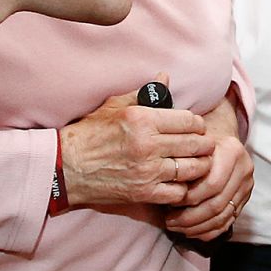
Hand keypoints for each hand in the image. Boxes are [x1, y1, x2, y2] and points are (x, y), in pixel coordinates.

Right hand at [60, 86, 213, 210]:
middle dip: (205, 144)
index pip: (189, 121)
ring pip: (192, 169)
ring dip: (199, 166)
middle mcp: (148, 145)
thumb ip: (144, 94)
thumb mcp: (114, 106)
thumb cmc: (89, 134)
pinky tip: (179, 182)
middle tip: (205, 145)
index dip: (198, 124)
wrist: (65, 168)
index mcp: (143, 120)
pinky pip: (178, 192)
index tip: (197, 127)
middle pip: (196, 145)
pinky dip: (183, 188)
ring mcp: (148, 171)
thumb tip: (165, 78)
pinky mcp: (144, 193)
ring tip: (197, 163)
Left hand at [165, 133, 252, 238]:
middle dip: (190, 217)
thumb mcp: (191, 144)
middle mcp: (244, 169)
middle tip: (169, 221)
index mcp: (232, 152)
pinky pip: (227, 222)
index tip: (169, 203)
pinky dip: (208, 231)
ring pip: (222, 217)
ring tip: (177, 227)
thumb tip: (168, 191)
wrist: (218, 140)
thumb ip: (184, 163)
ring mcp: (247, 186)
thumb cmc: (199, 143)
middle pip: (217, 204)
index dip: (190, 198)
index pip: (212, 185)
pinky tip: (191, 231)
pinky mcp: (245, 199)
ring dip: (197, 227)